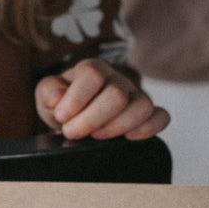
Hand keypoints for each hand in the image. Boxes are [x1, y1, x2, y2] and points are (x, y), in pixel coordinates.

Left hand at [34, 58, 169, 140]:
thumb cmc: (62, 102)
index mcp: (92, 68)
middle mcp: (117, 79)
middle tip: (73, 132)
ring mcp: (135, 95)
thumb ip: (48, 90)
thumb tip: (57, 97)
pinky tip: (130, 138)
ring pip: (142, 106)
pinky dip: (150, 128)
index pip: (93, 75)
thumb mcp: (47, 93)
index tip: (62, 117)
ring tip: (96, 136)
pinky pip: (161, 116)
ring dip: (116, 127)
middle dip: (91, 120)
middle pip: (116, 96)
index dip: (76, 99)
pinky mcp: (147, 113)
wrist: (76, 114)